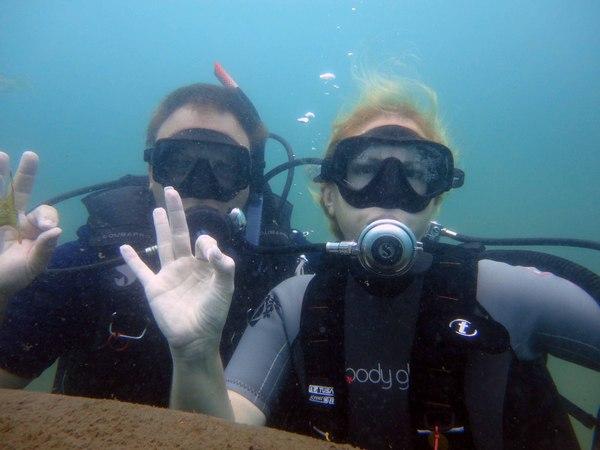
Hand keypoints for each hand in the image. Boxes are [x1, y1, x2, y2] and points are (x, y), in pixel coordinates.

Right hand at [0, 151, 60, 298]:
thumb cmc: (14, 277)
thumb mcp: (32, 266)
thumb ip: (43, 250)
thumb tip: (56, 230)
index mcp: (30, 228)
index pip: (43, 213)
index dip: (45, 217)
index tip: (45, 227)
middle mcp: (12, 218)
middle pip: (19, 192)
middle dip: (25, 174)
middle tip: (31, 155)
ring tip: (1, 156)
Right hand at [120, 187, 234, 355]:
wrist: (195, 338)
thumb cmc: (213, 314)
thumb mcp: (225, 288)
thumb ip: (223, 266)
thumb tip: (211, 247)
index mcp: (204, 265)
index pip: (203, 242)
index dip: (206, 242)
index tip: (209, 253)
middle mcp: (186, 265)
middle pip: (180, 233)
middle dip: (176, 212)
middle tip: (171, 191)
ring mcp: (169, 274)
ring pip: (163, 245)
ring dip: (160, 227)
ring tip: (157, 210)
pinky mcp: (154, 287)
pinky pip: (141, 270)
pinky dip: (132, 259)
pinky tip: (124, 248)